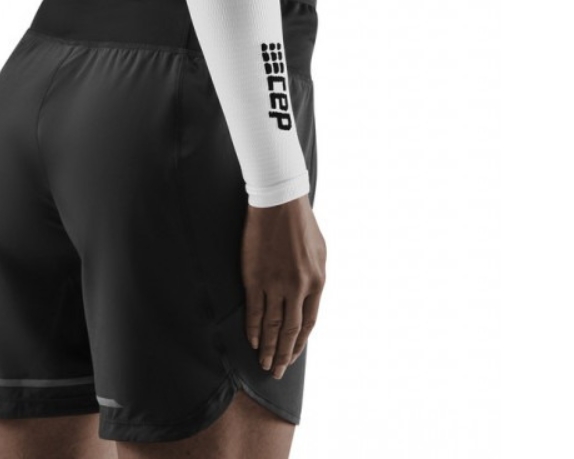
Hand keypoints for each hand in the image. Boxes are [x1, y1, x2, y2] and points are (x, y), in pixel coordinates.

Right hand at [242, 194, 326, 379]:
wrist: (278, 201)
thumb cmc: (300, 223)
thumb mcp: (320, 252)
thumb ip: (315, 278)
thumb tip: (309, 299)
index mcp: (317, 281)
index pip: (308, 323)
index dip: (299, 344)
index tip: (291, 357)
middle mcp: (298, 287)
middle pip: (290, 330)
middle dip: (283, 354)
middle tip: (276, 372)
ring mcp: (276, 283)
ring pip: (272, 325)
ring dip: (268, 347)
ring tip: (263, 363)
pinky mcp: (255, 277)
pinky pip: (255, 310)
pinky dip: (253, 328)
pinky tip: (253, 340)